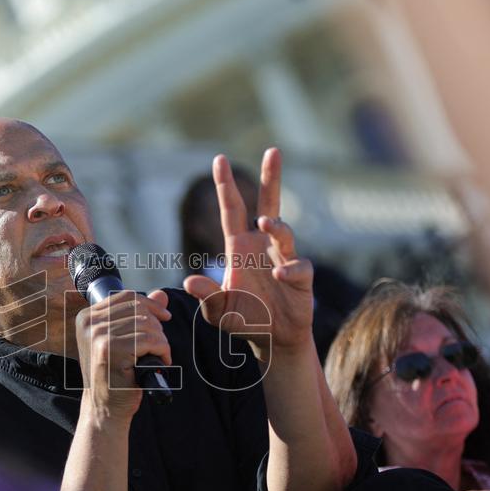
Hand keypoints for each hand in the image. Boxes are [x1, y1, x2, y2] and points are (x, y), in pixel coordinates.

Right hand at [75, 290, 171, 421]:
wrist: (105, 408)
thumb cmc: (114, 376)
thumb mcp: (123, 340)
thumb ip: (140, 315)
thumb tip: (161, 294)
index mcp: (86, 318)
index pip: (126, 296)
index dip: (151, 305)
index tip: (164, 318)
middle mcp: (89, 323)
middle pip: (139, 308)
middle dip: (157, 327)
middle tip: (158, 347)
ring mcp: (97, 336)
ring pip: (147, 324)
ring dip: (161, 341)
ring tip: (157, 357)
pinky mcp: (110, 349)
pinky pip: (150, 340)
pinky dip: (162, 351)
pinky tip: (159, 363)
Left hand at [183, 150, 313, 355]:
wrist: (273, 339)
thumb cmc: (244, 320)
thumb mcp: (219, 311)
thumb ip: (206, 297)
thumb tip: (188, 282)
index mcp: (238, 249)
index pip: (232, 211)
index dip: (226, 187)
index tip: (219, 159)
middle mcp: (261, 246)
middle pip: (268, 204)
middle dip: (270, 178)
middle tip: (273, 151)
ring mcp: (282, 257)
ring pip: (283, 230)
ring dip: (275, 225)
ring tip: (266, 224)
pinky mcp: (301, 276)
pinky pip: (297, 265)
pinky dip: (289, 268)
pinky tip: (280, 276)